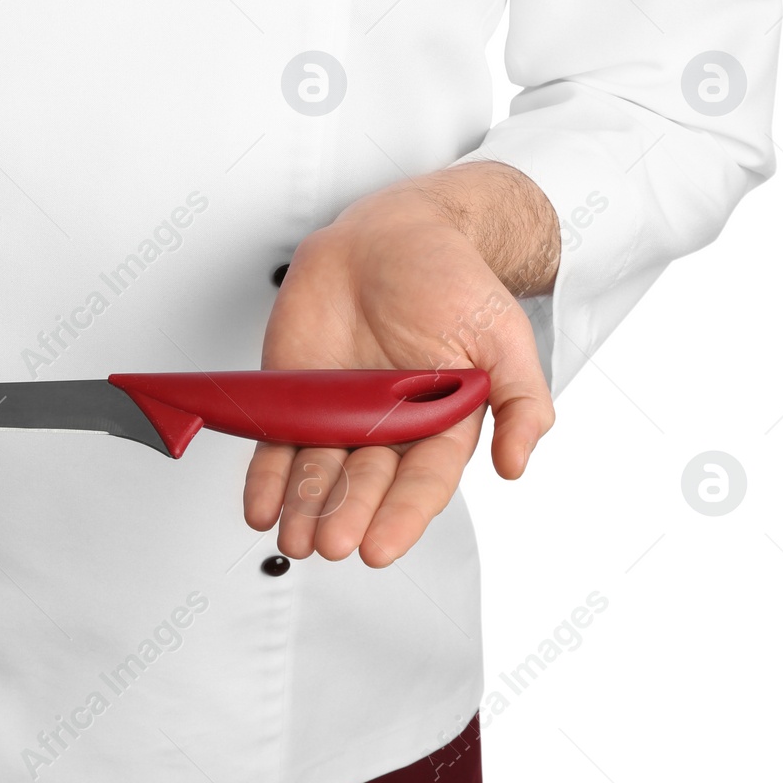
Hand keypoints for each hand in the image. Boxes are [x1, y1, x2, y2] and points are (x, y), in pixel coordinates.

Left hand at [243, 163, 557, 567]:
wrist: (392, 234)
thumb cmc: (451, 280)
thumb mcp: (502, 334)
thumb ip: (521, 400)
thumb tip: (518, 464)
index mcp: (442, 426)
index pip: (422, 483)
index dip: (401, 517)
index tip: (379, 548)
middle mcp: (389, 431)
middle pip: (366, 485)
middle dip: (346, 516)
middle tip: (329, 544)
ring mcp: (339, 418)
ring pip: (319, 475)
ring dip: (304, 509)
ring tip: (292, 539)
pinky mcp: (296, 399)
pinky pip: (277, 446)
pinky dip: (266, 479)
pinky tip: (260, 508)